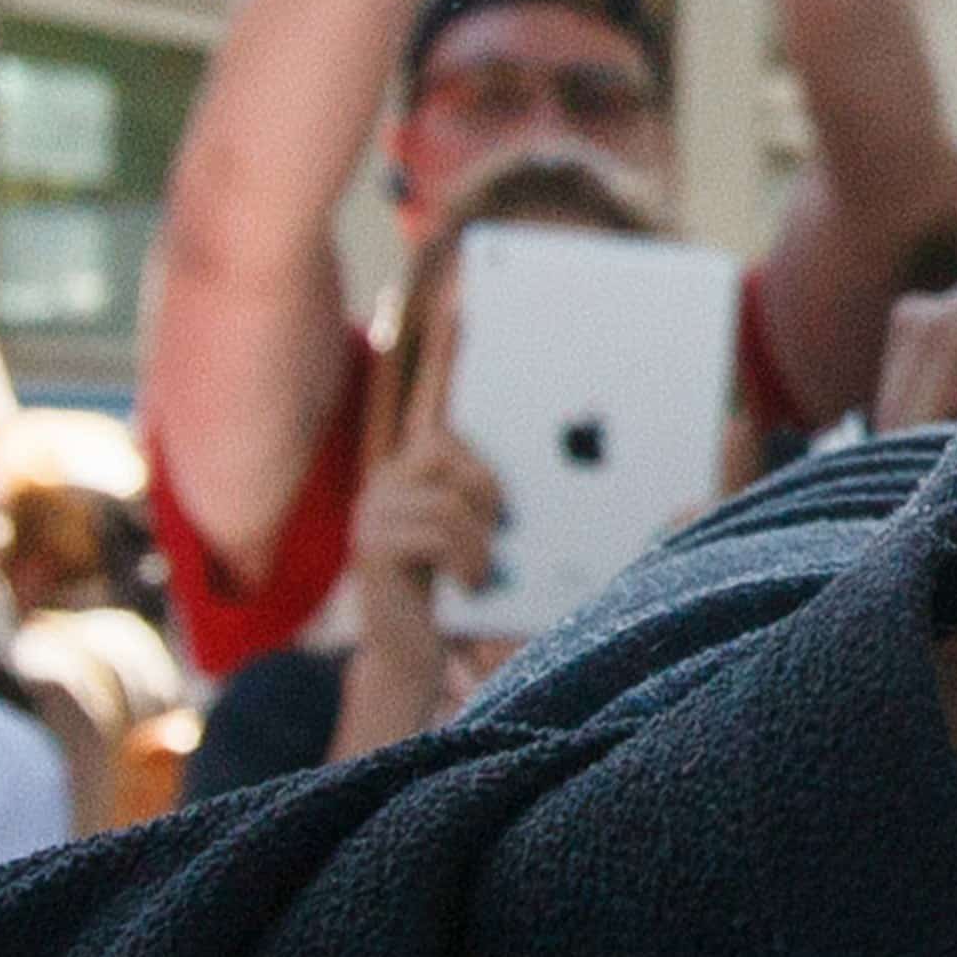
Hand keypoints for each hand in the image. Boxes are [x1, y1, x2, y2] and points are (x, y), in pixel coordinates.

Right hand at [352, 288, 504, 662]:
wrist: (426, 659)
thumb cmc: (477, 595)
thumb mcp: (505, 538)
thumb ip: (518, 501)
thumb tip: (582, 465)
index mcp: (428, 466)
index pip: (435, 394)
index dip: (445, 349)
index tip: (462, 297)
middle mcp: (394, 473)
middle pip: (447, 441)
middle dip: (486, 485)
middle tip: (500, 527)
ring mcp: (378, 505)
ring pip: (454, 492)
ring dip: (483, 536)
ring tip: (484, 571)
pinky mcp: (374, 542)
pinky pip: (443, 528)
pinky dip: (471, 559)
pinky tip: (469, 585)